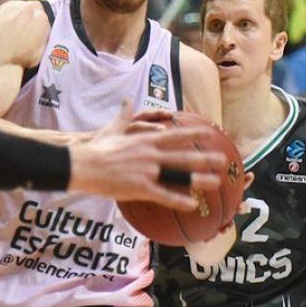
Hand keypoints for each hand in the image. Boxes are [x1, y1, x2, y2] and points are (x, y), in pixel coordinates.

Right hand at [70, 109, 226, 210]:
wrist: (82, 165)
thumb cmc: (96, 148)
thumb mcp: (112, 129)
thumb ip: (123, 116)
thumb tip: (126, 101)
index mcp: (146, 140)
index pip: (175, 135)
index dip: (194, 134)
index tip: (210, 132)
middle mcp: (150, 154)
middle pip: (183, 155)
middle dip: (205, 158)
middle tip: (223, 160)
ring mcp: (146, 171)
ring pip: (178, 175)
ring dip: (199, 179)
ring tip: (216, 182)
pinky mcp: (139, 187)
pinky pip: (163, 195)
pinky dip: (178, 201)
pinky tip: (192, 205)